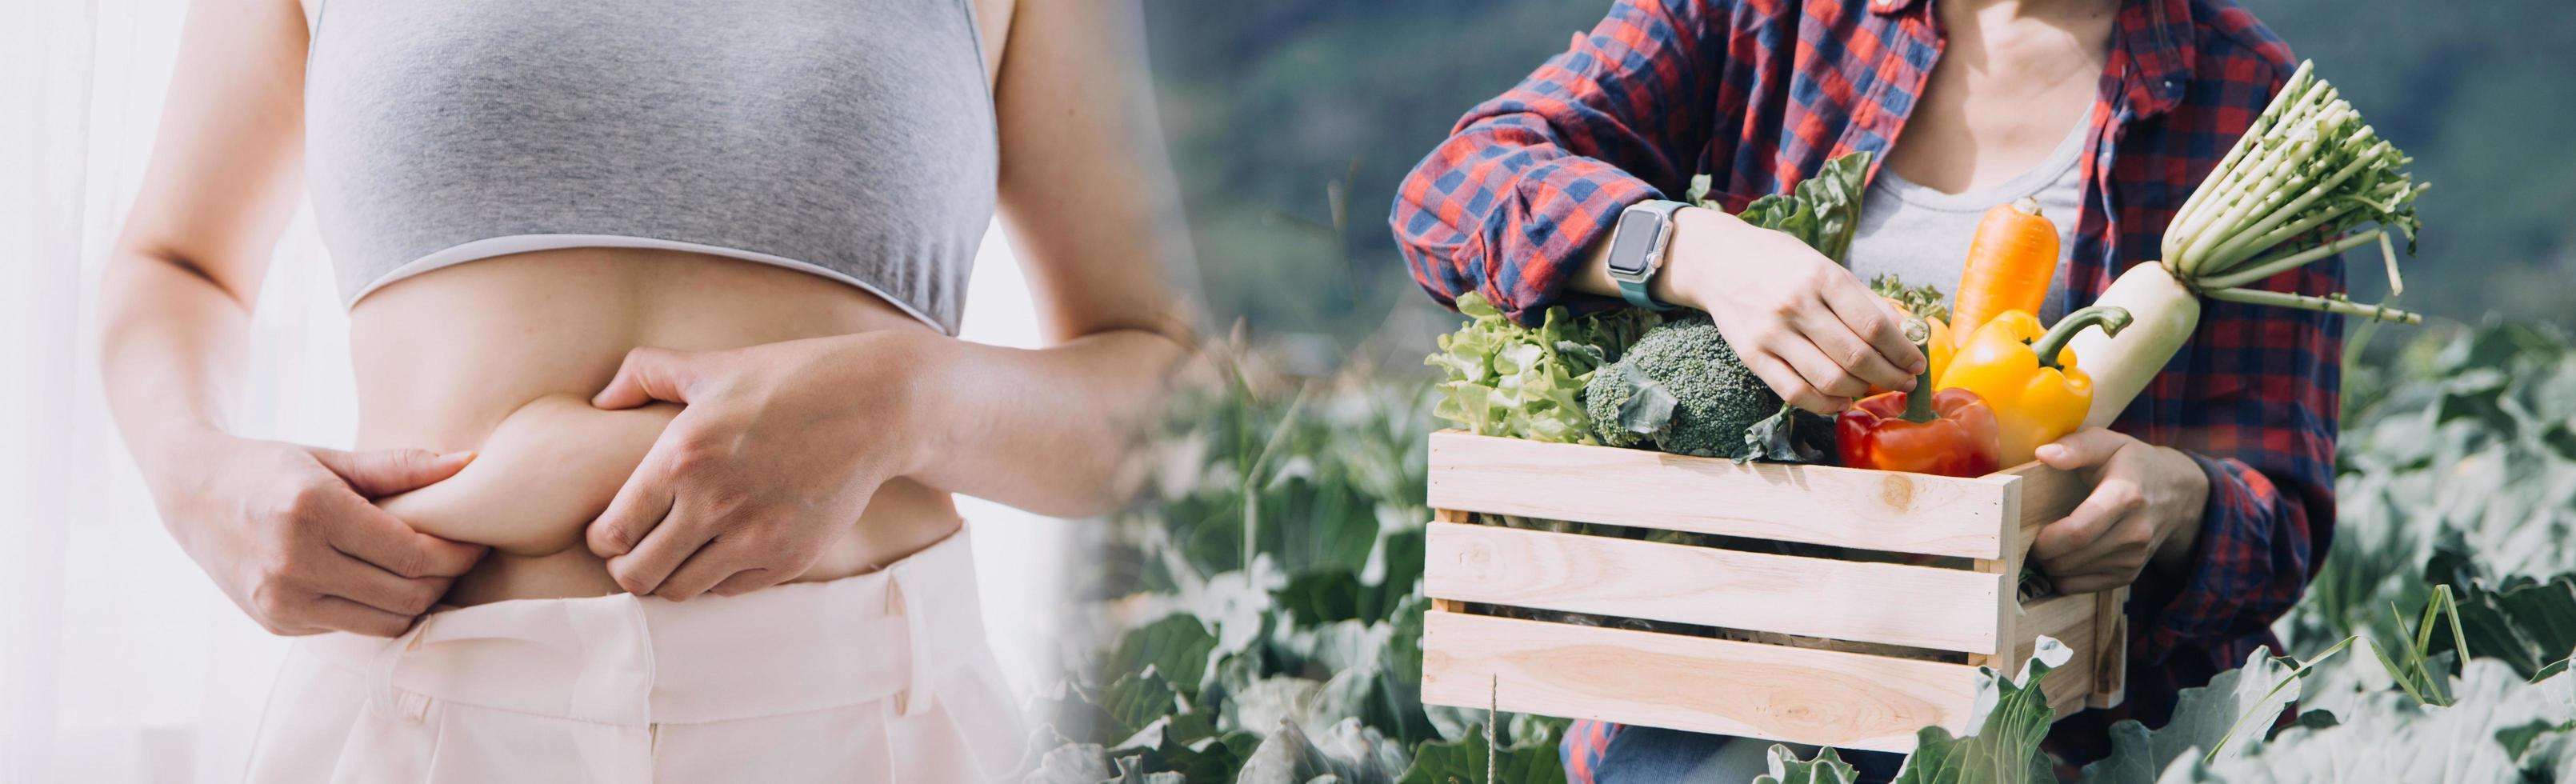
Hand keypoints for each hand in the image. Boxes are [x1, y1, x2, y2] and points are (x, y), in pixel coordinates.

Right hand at [151, 435, 486, 635]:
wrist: (193, 493)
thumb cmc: (272, 469)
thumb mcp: (333, 459)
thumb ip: (403, 467)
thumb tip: (471, 464)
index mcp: (313, 513)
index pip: (412, 554)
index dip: (456, 555)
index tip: (476, 543)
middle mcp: (293, 563)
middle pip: (405, 594)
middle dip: (444, 580)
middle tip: (458, 558)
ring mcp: (281, 601)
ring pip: (384, 623)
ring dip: (417, 603)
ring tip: (426, 573)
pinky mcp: (276, 623)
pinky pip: (352, 629)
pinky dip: (377, 610)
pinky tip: (380, 583)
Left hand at [585, 333, 926, 599]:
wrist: (875, 407)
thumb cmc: (790, 379)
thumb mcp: (714, 367)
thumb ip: (646, 372)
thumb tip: (601, 399)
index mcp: (681, 458)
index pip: (611, 533)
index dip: (602, 539)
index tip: (613, 529)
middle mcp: (712, 505)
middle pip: (636, 576)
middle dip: (627, 568)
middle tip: (637, 552)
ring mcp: (753, 538)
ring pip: (679, 592)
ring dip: (670, 579)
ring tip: (676, 555)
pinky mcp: (788, 559)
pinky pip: (729, 590)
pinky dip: (716, 578)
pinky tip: (722, 550)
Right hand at [1665, 207, 1925, 412]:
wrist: (1718, 261)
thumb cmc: (1780, 261)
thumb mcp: (1824, 264)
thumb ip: (1862, 297)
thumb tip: (1903, 332)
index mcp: (1821, 276)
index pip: (1874, 325)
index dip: (1902, 350)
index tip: (1917, 362)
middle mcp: (1796, 304)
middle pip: (1856, 356)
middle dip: (1890, 375)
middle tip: (1904, 380)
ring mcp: (1771, 332)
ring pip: (1829, 378)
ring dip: (1861, 390)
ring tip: (1874, 388)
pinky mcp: (1752, 355)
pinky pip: (1795, 392)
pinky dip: (1825, 403)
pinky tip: (1842, 399)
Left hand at [2029, 428, 2210, 593]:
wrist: (2177, 493)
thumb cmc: (2132, 464)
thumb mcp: (2108, 443)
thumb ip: (2076, 447)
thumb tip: (2043, 453)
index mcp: (2126, 497)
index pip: (2079, 532)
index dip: (2048, 539)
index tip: (2031, 531)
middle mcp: (2135, 532)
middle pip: (2073, 556)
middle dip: (2042, 552)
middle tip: (2028, 537)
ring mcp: (2134, 557)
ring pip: (2074, 574)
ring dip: (2049, 564)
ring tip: (2046, 543)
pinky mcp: (2129, 574)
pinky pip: (2082, 587)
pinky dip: (2063, 577)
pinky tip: (2062, 556)